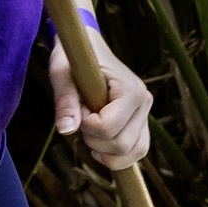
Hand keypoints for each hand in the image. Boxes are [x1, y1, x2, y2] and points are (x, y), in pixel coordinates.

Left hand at [48, 40, 153, 172]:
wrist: (89, 48)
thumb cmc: (74, 59)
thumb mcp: (62, 74)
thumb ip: (65, 102)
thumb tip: (66, 130)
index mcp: (130, 89)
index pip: (108, 127)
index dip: (86, 125)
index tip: (78, 107)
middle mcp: (144, 102)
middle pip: (121, 144)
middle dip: (93, 139)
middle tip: (82, 118)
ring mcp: (145, 114)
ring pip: (134, 152)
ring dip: (106, 152)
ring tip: (90, 133)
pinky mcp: (141, 123)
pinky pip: (137, 150)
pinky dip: (118, 157)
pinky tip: (98, 148)